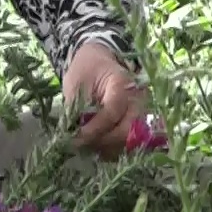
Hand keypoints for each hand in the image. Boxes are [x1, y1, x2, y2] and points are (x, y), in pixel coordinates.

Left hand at [62, 41, 145, 159]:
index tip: (76, 138)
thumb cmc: (86, 70)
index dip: (95, 129)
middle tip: (80, 145)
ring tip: (86, 146)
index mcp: (121, 83)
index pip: (112, 112)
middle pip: (126, 130)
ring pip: (129, 141)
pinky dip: (112, 148)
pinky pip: (128, 143)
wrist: (98, 63)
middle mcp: (138, 100)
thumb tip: (70, 134)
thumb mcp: (75, 84)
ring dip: (107, 148)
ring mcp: (141, 112)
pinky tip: (96, 146)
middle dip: (101, 142)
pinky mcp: (137, 123)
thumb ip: (74, 108)